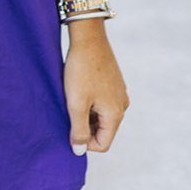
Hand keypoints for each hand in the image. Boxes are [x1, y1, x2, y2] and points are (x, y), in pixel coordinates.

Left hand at [63, 23, 128, 153]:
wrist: (88, 38)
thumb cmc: (81, 71)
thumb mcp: (76, 104)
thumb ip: (78, 131)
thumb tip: (79, 151)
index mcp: (115, 114)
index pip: (103, 144)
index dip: (84, 143)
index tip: (68, 128)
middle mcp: (122, 105)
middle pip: (103, 131)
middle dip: (84, 127)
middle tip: (67, 112)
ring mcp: (119, 94)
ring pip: (101, 116)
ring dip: (86, 114)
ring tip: (72, 99)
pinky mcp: (114, 84)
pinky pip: (102, 103)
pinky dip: (90, 102)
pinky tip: (78, 89)